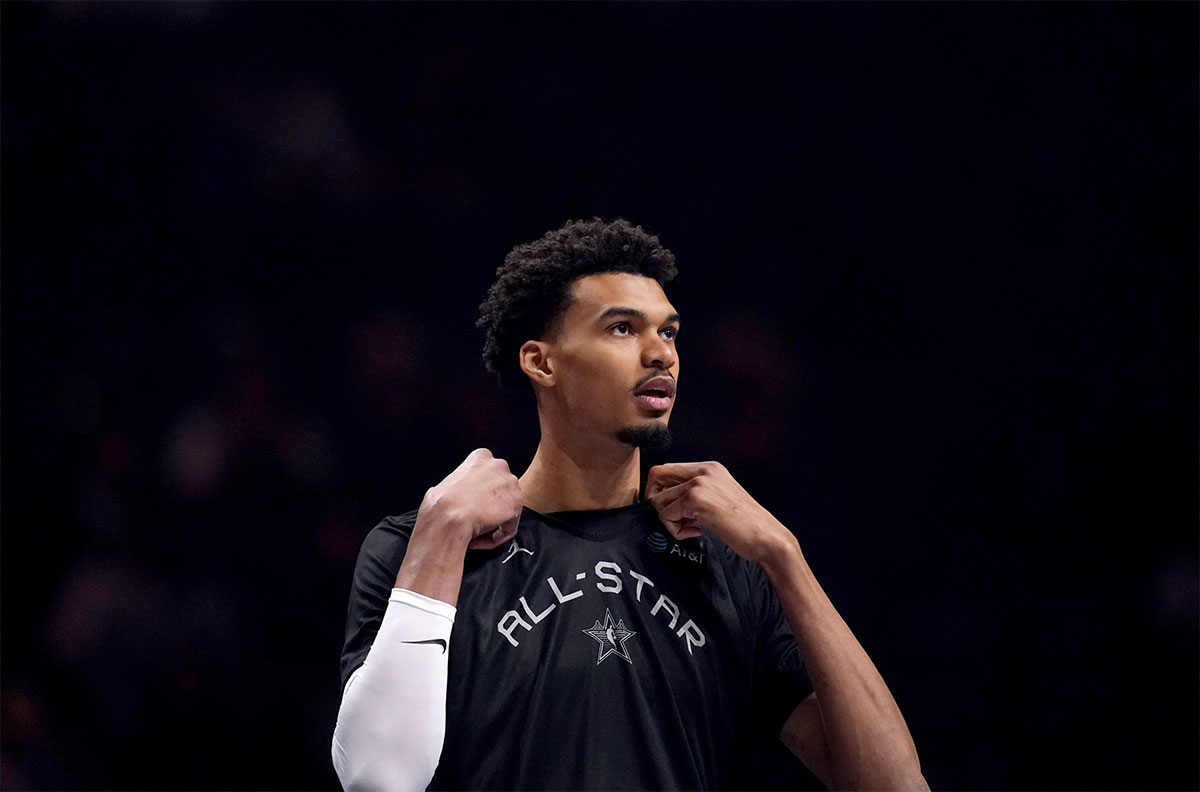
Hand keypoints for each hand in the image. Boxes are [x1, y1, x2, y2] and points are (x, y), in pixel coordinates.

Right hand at [418, 448, 523, 550]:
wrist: (447, 516)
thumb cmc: (441, 502)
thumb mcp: (449, 481)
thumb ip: (464, 483)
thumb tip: (461, 495)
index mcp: (481, 456)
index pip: (489, 476)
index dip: (480, 495)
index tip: (469, 506)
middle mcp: (499, 465)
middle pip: (501, 491)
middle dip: (490, 507)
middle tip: (475, 520)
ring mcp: (510, 484)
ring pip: (507, 509)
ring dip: (493, 525)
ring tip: (475, 534)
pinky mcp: (516, 503)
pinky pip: (509, 527)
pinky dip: (496, 538)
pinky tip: (479, 540)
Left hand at [645, 461, 792, 564]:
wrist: (766, 537)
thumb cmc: (745, 524)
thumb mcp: (719, 498)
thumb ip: (696, 493)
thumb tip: (667, 501)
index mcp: (710, 468)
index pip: (668, 469)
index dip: (661, 490)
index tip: (671, 508)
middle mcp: (703, 470)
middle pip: (656, 474)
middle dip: (655, 499)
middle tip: (672, 517)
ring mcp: (699, 483)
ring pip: (658, 499)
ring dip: (669, 519)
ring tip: (691, 527)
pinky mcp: (695, 499)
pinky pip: (665, 515)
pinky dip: (675, 530)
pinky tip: (696, 531)